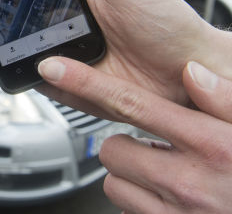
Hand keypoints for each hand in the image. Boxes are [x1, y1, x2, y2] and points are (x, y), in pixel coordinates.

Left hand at [38, 56, 231, 212]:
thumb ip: (228, 99)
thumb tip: (191, 71)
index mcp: (210, 144)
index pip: (131, 104)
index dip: (86, 83)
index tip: (54, 69)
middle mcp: (187, 181)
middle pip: (111, 147)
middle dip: (124, 143)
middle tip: (153, 145)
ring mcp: (176, 213)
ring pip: (114, 182)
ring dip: (131, 175)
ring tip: (165, 172)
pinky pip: (128, 210)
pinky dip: (141, 200)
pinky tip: (171, 197)